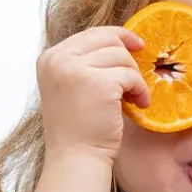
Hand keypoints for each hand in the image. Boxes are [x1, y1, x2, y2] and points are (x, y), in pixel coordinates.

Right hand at [37, 26, 149, 162]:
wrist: (76, 157)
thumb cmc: (79, 129)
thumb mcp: (71, 88)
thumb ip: (84, 65)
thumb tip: (121, 45)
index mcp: (50, 58)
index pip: (90, 34)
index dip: (118, 36)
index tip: (137, 46)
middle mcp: (59, 59)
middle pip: (108, 40)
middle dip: (128, 60)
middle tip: (135, 83)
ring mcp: (76, 70)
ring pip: (122, 57)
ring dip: (135, 78)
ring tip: (134, 99)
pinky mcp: (99, 84)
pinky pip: (131, 76)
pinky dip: (140, 90)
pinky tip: (139, 105)